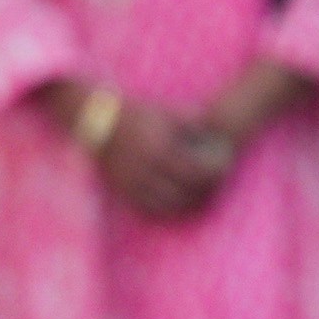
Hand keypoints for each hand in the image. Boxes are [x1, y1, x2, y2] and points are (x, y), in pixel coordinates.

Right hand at [84, 93, 234, 220]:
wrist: (95, 119)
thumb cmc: (137, 112)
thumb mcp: (169, 111)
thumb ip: (195, 122)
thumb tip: (216, 134)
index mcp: (159, 149)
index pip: (196, 171)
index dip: (215, 171)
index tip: (224, 165)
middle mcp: (145, 169)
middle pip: (185, 191)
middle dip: (204, 188)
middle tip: (214, 181)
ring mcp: (132, 181)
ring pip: (168, 204)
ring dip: (187, 202)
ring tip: (198, 192)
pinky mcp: (122, 188)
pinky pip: (149, 207)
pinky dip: (166, 207)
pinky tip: (175, 199)